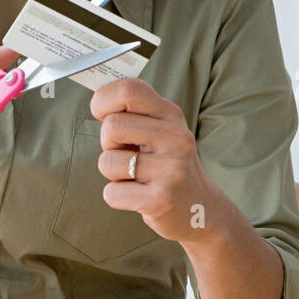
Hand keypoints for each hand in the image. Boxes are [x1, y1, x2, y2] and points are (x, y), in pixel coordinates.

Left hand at [89, 77, 219, 244]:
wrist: (200, 208)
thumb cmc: (168, 165)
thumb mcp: (161, 129)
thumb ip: (135, 112)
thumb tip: (97, 101)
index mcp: (171, 115)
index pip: (129, 90)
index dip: (103, 100)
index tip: (102, 114)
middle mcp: (175, 138)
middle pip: (111, 126)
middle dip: (107, 143)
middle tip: (126, 153)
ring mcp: (170, 170)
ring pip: (107, 162)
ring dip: (113, 173)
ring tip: (136, 176)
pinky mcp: (159, 200)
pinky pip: (111, 193)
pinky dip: (116, 196)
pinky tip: (138, 195)